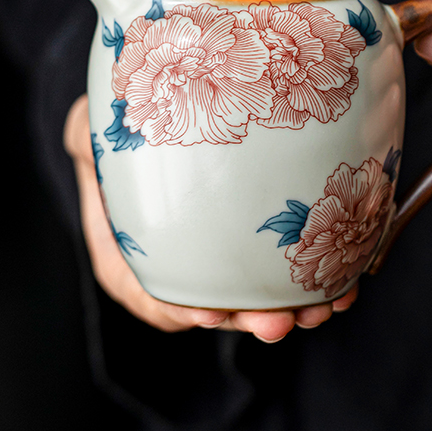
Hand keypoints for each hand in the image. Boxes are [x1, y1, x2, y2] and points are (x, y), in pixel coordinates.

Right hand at [64, 95, 355, 340]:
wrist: (174, 109)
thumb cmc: (126, 121)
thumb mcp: (93, 124)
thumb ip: (87, 136)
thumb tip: (88, 135)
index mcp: (129, 251)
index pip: (147, 294)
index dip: (176, 310)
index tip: (207, 312)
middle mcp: (180, 262)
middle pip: (212, 306)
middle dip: (247, 319)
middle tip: (279, 322)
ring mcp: (223, 255)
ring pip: (257, 296)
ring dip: (291, 309)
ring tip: (323, 308)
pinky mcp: (262, 241)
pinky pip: (288, 270)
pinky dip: (316, 280)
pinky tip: (344, 282)